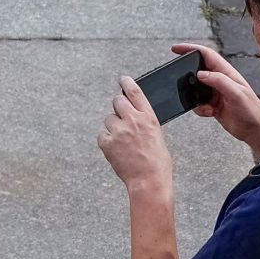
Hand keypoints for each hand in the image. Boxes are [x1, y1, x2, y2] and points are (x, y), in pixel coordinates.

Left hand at [100, 74, 175, 196]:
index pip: (135, 92)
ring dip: (113, 126)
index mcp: (149, 117)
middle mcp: (132, 120)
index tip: (122, 79)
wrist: (148, 179)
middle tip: (121, 116)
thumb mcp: (156, 134)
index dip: (127, 83)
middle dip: (118, 106)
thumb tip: (134, 115)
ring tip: (123, 141)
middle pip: (117, 101)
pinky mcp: (107, 142)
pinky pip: (102, 134)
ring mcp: (118, 131)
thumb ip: (144, 122)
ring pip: (109, 119)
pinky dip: (107, 139)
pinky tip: (117, 149)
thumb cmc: (157, 161)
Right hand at [169, 39, 259, 157]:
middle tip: (177, 78)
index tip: (176, 49)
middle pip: (199, 70)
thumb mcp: (237, 93)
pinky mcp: (214, 105)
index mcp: (227, 73)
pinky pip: (199, 103)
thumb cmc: (252, 111)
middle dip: (188, 74)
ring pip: (196, 89)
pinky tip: (209, 113)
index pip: (207, 55)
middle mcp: (221, 81)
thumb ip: (219, 81)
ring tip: (204, 105)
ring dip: (194, 97)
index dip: (191, 49)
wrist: (255, 130)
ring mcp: (217, 93)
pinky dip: (200, 109)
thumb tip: (200, 73)